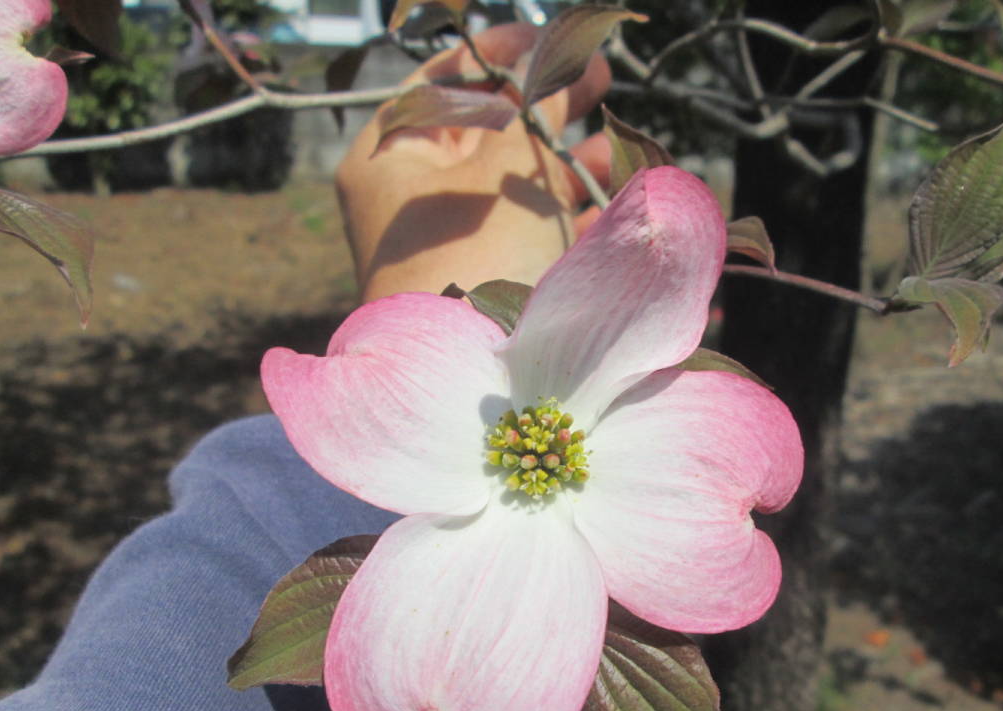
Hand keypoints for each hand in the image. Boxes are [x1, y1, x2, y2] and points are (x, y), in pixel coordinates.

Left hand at [335, 24, 610, 301]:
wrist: (475, 377)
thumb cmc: (478, 256)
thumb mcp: (510, 167)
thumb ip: (534, 110)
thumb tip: (548, 62)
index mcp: (391, 160)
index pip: (439, 86)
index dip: (495, 56)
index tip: (543, 40)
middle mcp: (413, 200)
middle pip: (483, 133)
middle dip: (543, 107)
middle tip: (598, 80)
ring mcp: (450, 242)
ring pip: (511, 183)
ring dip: (562, 160)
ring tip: (611, 145)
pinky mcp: (485, 280)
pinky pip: (525, 227)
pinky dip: (563, 208)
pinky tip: (609, 193)